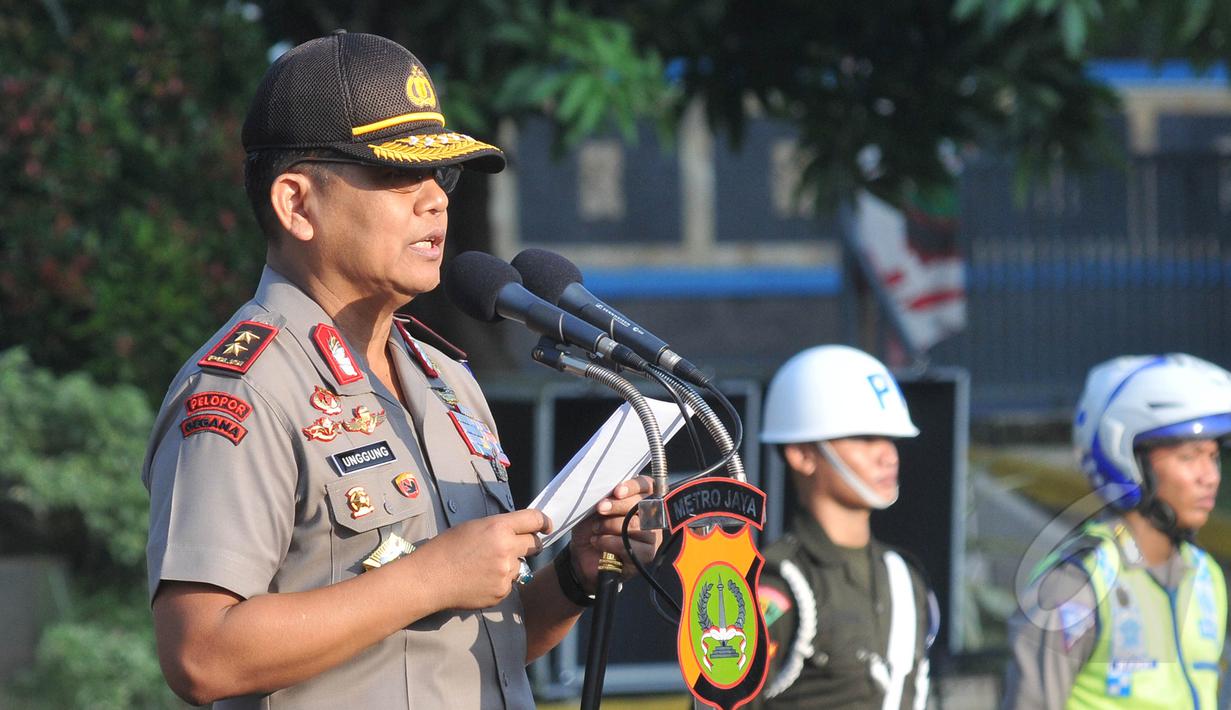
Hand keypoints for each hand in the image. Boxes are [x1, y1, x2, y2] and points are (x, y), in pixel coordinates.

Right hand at [415, 508, 550, 609]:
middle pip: (535, 544)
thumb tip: (518, 531)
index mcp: (499, 527)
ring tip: (484, 566)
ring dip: (510, 565)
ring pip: (521, 566)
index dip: (544, 522)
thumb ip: (500, 528)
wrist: (429, 579)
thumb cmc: (446, 549)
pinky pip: (510, 584)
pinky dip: (500, 581)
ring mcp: (506, 573)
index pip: (534, 520)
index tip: (546, 526)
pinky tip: (480, 580)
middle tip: (516, 546)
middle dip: (529, 544)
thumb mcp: (474, 527)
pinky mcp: (502, 592)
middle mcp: (507, 549)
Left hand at [567, 476, 660, 590]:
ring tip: (596, 529)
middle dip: (618, 505)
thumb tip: (612, 491)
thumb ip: (608, 496)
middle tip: (600, 508)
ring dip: (610, 525)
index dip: (633, 487)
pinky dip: (609, 542)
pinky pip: (629, 545)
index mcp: (641, 499)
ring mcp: (651, 536)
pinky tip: (597, 541)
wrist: (582, 555)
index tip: (616, 492)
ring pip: (636, 525)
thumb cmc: (592, 527)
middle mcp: (651, 516)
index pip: (647, 485)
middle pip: (643, 504)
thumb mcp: (596, 507)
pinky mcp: (646, 555)